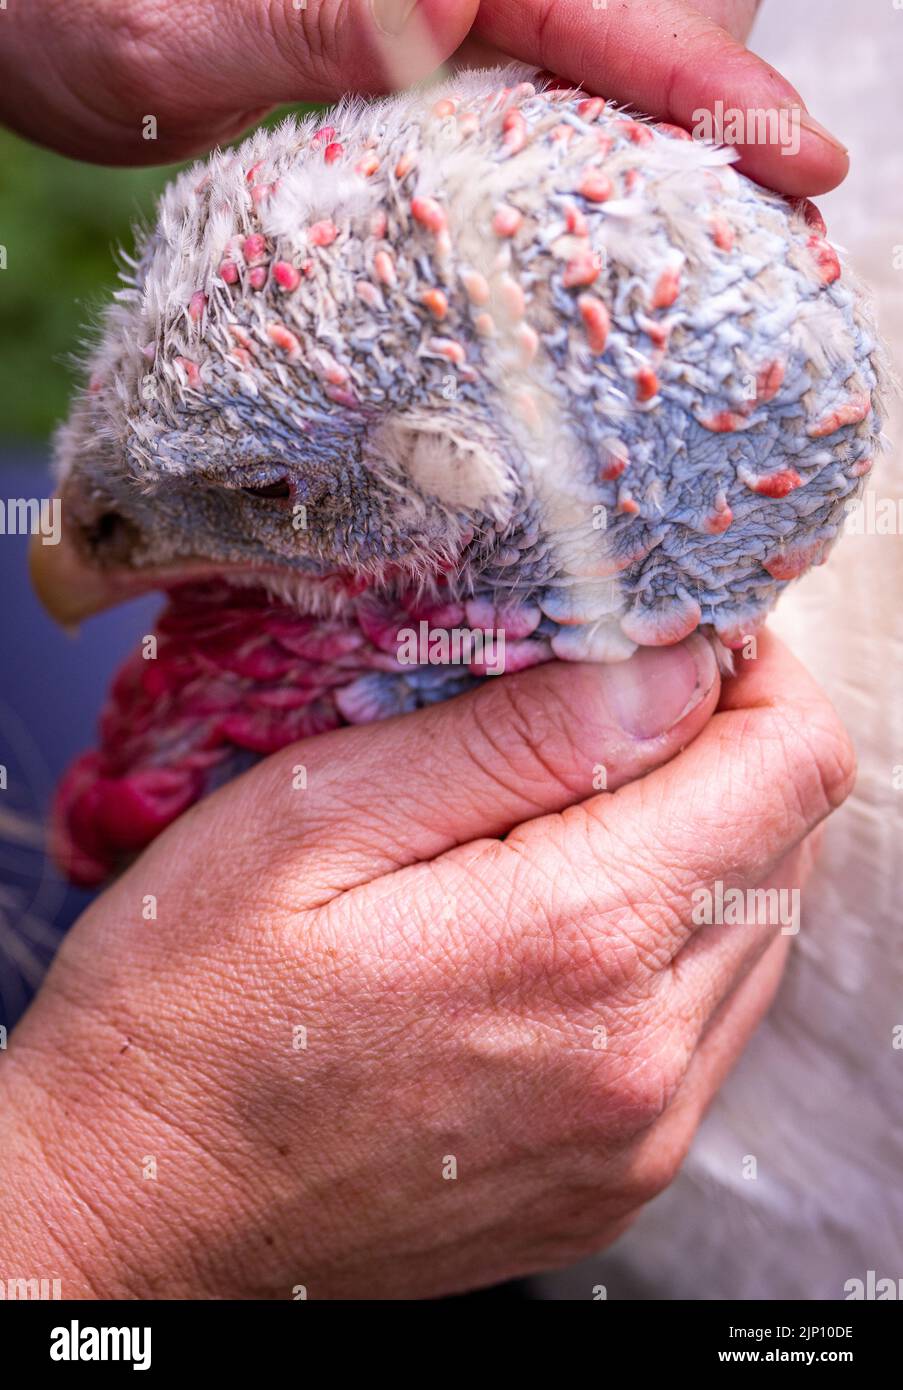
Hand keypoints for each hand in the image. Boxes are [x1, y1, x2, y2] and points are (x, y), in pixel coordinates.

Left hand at [0, 0, 845, 192]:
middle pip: (627, 22)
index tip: (790, 151)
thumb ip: (314, 7)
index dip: (694, 80)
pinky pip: (522, 117)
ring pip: (587, 75)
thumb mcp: (170, 31)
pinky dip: (569, 179)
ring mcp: (433, 21)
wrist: (26, 17)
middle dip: (702, 108)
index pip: (586, 4)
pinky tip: (589, 238)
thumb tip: (465, 1)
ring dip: (649, 153)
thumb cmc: (69, 6)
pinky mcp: (414, 66)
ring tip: (703, 238)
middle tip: (767, 206)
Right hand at [0, 633, 852, 1297]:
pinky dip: (671, 950)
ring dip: (700, 853)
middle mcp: (641, 1055)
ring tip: (568, 823)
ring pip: (759, 939)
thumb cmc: (187, 1005)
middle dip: (723, 756)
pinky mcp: (616, 1179)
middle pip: (787, 849)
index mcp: (578, 938)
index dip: (752, 677)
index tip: (668, 649)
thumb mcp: (319, 818)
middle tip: (602, 723)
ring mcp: (638, 1136)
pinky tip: (561, 929)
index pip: (790, 768)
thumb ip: (516, 739)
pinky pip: (709, 1029)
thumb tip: (672, 670)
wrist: (136, 1205)